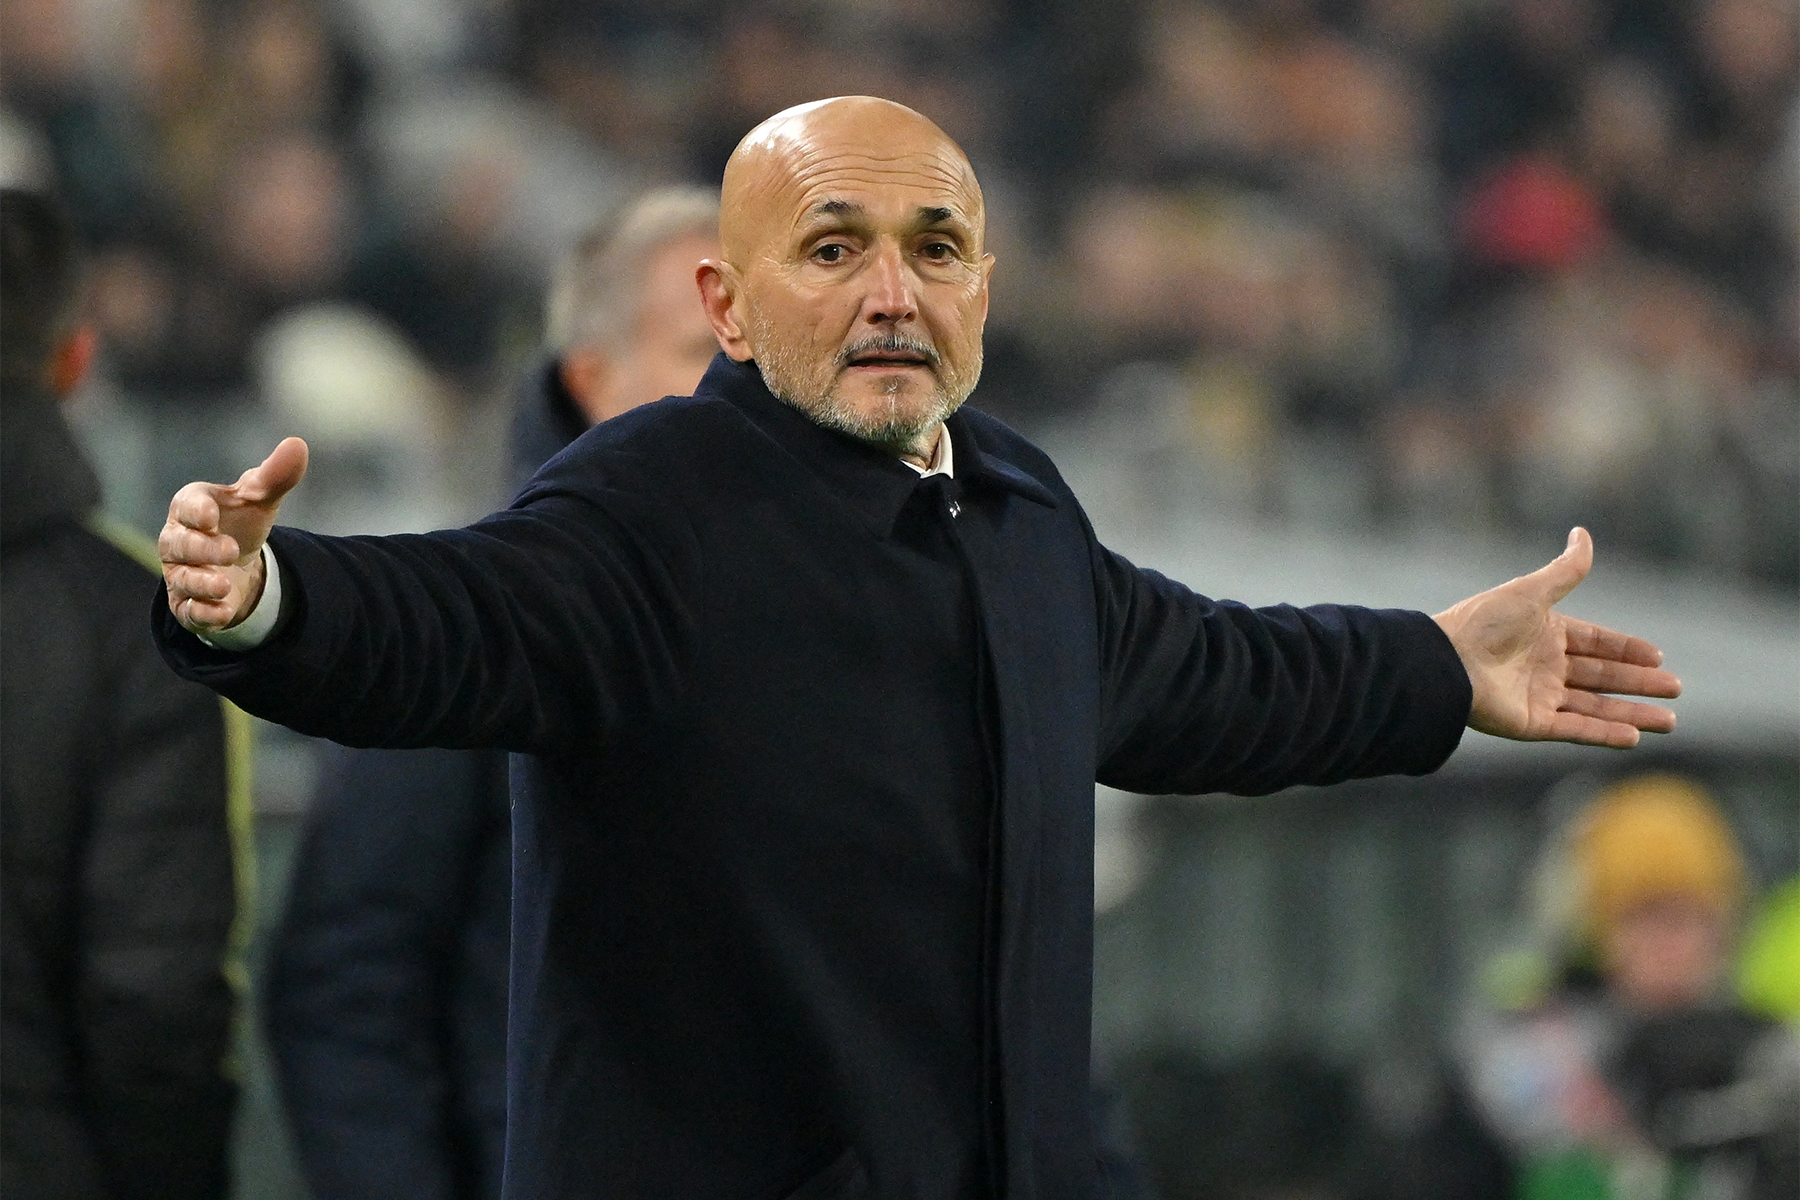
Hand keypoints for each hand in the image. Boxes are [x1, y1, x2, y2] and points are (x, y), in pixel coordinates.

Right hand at [160, 437, 308, 634]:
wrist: (239, 564)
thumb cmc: (241, 521)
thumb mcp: (260, 498)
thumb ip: (275, 475)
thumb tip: (298, 444)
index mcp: (192, 507)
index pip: (186, 505)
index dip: (196, 509)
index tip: (210, 514)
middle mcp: (178, 540)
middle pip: (178, 544)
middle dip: (201, 548)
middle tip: (231, 551)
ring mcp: (180, 573)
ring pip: (181, 579)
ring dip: (201, 582)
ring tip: (225, 583)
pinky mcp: (188, 604)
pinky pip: (189, 611)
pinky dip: (205, 613)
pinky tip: (223, 611)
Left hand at [1433, 528, 1679, 747]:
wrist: (1446, 661)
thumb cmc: (1484, 622)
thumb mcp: (1532, 591)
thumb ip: (1565, 570)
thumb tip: (1583, 532)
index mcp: (1544, 634)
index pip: (1595, 642)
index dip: (1627, 650)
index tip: (1658, 657)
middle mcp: (1544, 666)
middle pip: (1602, 676)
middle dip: (1639, 683)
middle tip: (1675, 687)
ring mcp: (1538, 696)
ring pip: (1595, 706)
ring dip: (1632, 713)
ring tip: (1669, 720)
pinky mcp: (1531, 723)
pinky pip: (1576, 730)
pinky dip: (1605, 733)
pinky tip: (1635, 736)